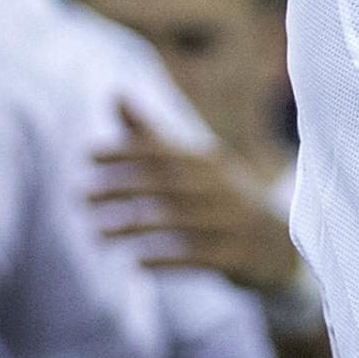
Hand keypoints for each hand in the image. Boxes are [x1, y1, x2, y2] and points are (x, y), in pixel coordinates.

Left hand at [88, 103, 299, 292]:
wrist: (278, 247)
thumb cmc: (222, 201)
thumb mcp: (193, 167)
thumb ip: (151, 136)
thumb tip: (114, 94)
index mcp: (211, 163)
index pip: (167, 151)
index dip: (128, 150)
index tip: (88, 154)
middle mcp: (224, 188)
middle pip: (171, 182)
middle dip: (124, 185)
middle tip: (80, 195)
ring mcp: (234, 222)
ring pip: (181, 221)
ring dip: (136, 226)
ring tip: (96, 233)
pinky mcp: (238, 256)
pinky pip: (200, 256)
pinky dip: (168, 258)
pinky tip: (136, 263)